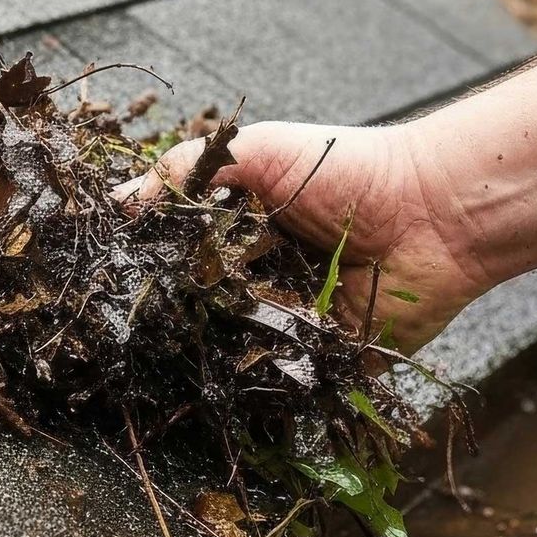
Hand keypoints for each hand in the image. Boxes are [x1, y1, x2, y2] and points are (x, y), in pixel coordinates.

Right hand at [119, 121, 488, 350]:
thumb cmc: (348, 168)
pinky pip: (277, 385)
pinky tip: (224, 380)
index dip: (145, 273)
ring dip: (205, 357)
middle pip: (195, 314)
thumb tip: (113, 205)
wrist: (433, 211)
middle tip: (122, 337)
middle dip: (168, 324)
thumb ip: (182, 172)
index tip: (103, 288)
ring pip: (229, 354)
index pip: (177, 262)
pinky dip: (254, 386)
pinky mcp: (318, 363)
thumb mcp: (255, 150)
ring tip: (162, 364)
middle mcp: (255, 282)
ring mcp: (285, 326)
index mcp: (236, 235)